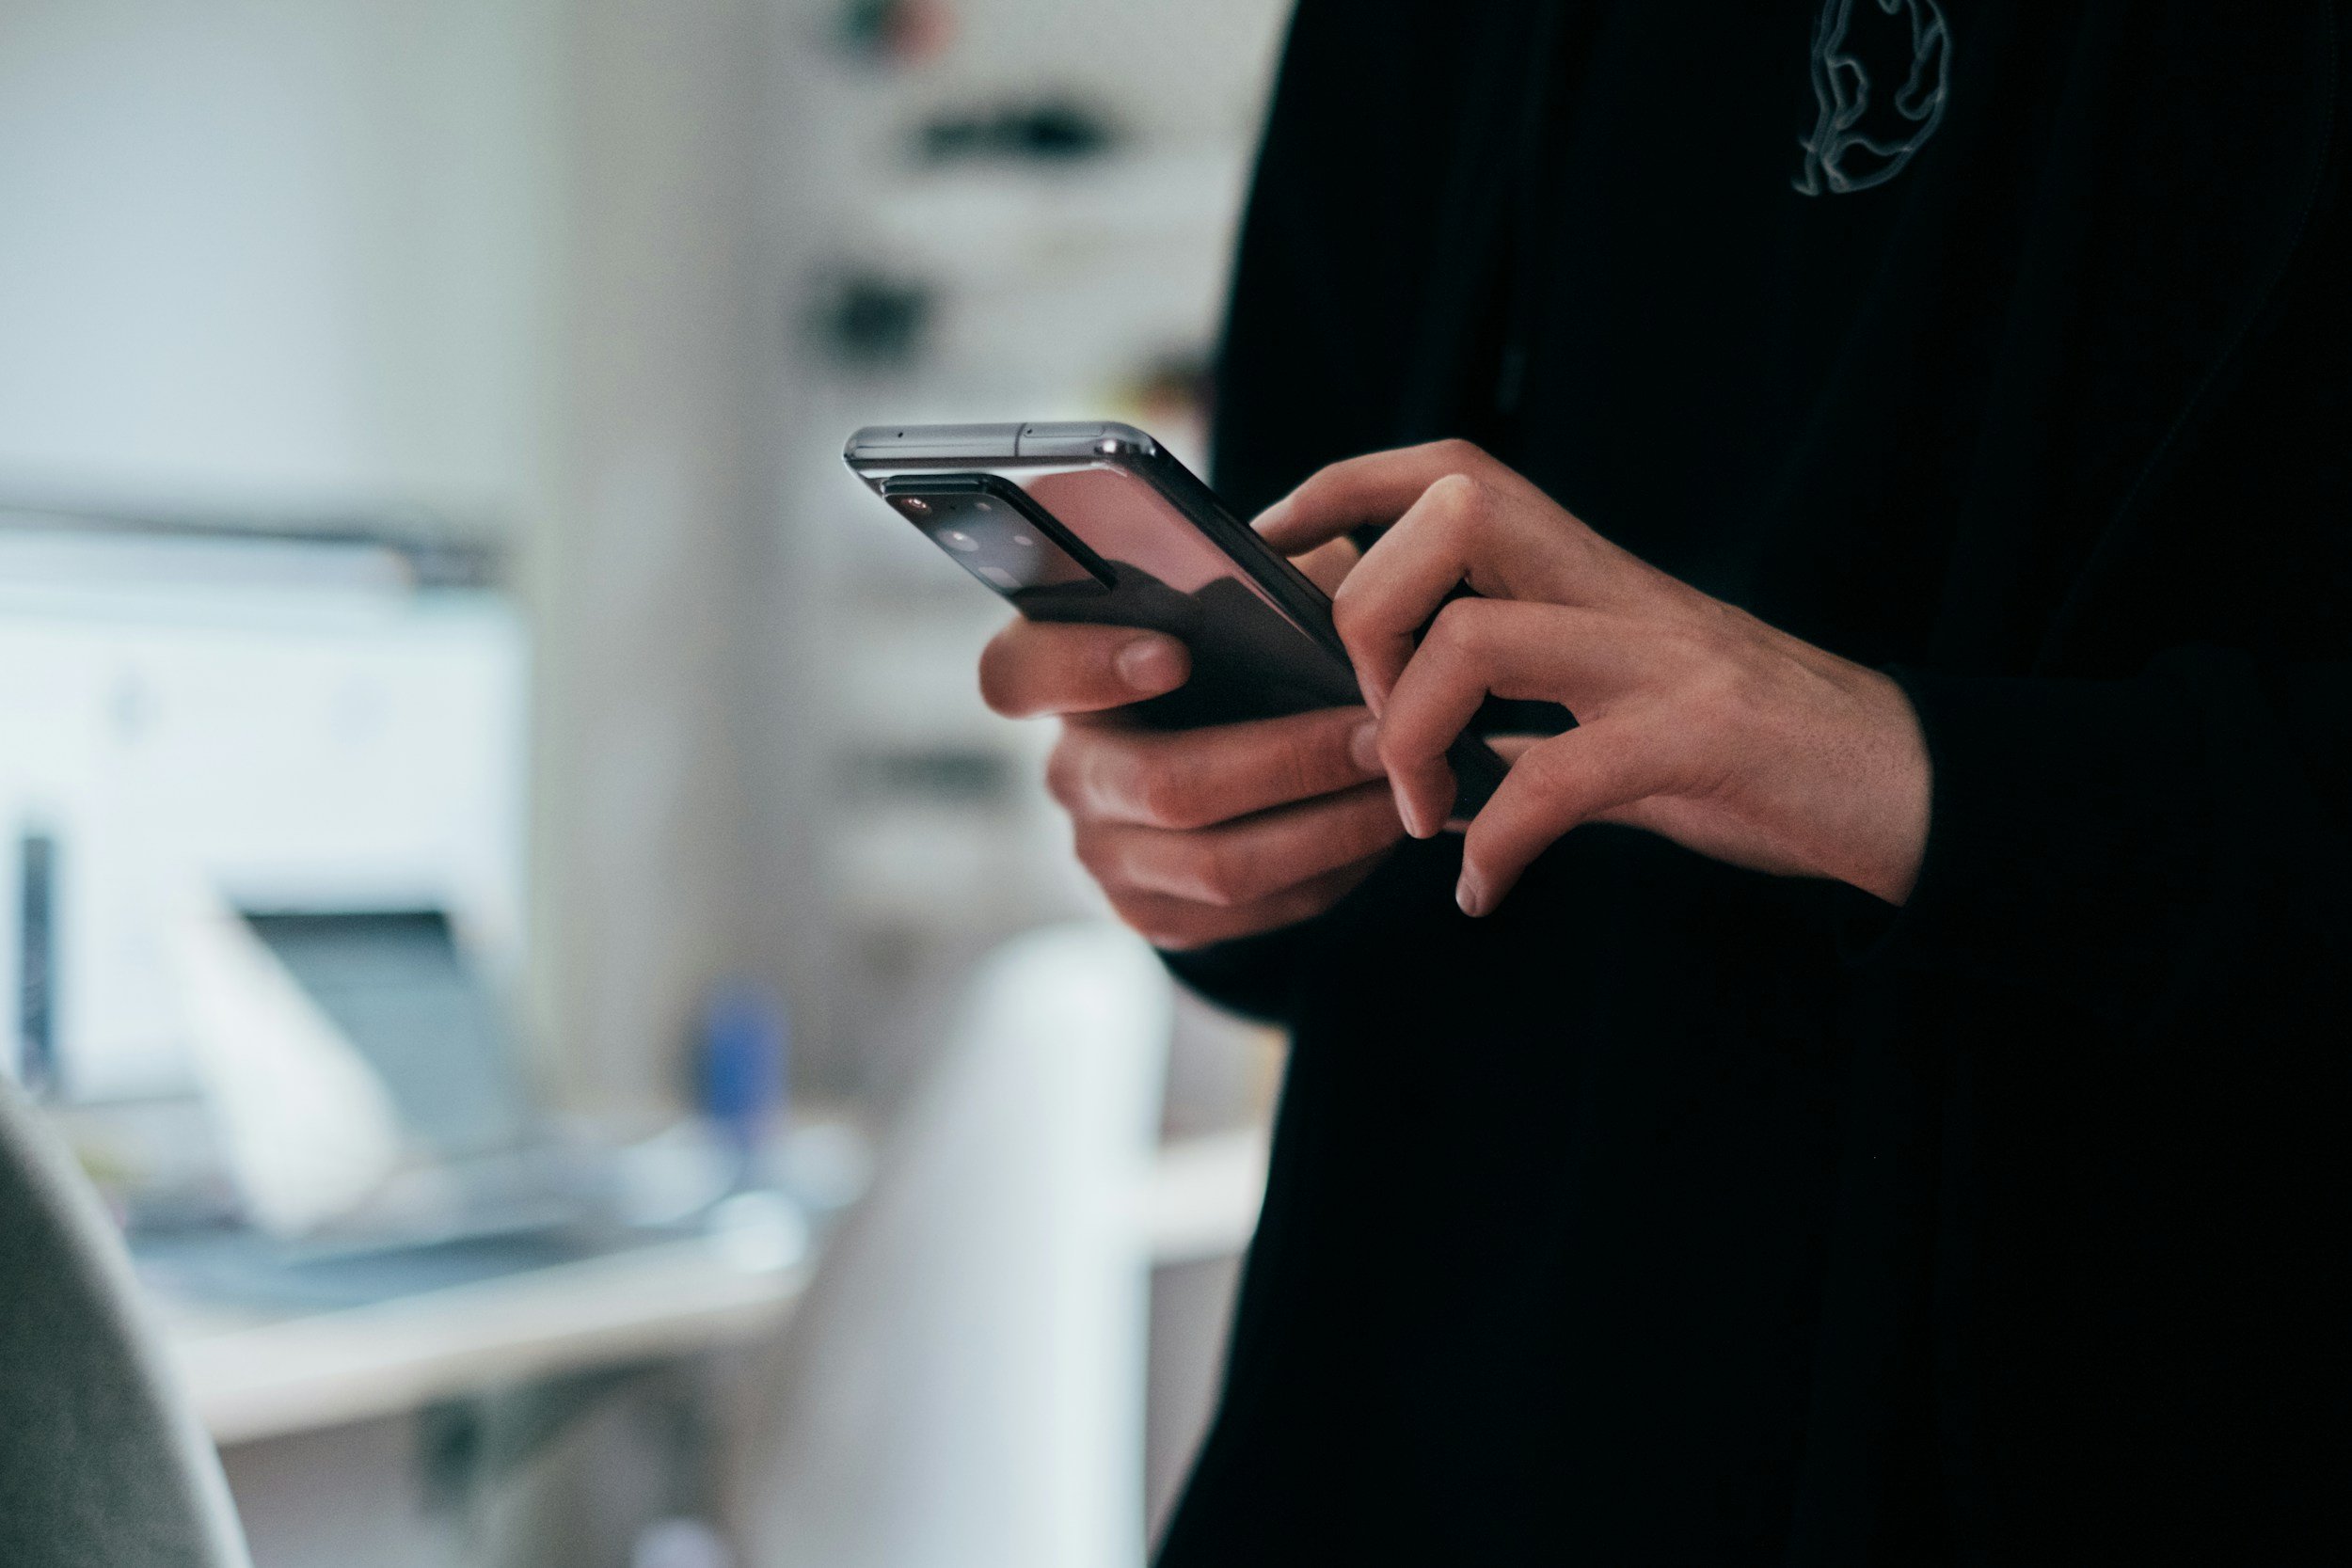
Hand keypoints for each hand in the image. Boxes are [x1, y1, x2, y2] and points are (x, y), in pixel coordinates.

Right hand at [978, 540, 1406, 948]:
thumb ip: (1261, 579)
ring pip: (1218, 865)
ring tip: (1405, 786)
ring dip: (1329, 827)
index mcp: (1060, 674)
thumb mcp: (1242, 595)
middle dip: (1287, 762)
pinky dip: (1329, 872)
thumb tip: (1323, 586)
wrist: (1231, 749)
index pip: (1019, 673)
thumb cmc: (1238, 649)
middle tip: (1379, 735)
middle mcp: (1070, 770)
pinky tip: (1379, 830)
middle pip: (1162, 785)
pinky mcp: (1154, 914)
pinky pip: (1249, 912)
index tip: (1174, 652)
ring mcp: (1105, 853)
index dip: (1085, 667)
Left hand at [1256, 441, 1930, 916]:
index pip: (1448, 471)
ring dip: (1414, 736)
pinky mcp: (1701, 738)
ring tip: (1422, 816)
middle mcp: (1618, 589)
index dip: (1342, 488)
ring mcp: (1661, 657)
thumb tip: (1402, 735)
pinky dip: (1498, 843)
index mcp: (1588, 572)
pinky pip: (1558, 777)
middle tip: (1369, 725)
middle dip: (1367, 615)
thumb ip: (1520, 707)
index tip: (1271, 549)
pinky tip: (1484, 890)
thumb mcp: (1616, 708)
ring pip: (1478, 636)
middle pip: (1450, 514)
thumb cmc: (1749, 752)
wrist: (1905, 788)